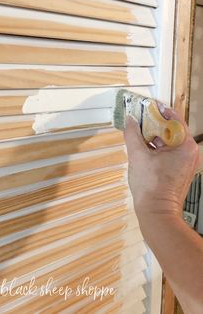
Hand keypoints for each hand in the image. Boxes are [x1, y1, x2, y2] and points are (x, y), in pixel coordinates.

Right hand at [124, 104, 199, 220]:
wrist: (156, 213)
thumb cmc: (152, 189)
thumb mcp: (137, 156)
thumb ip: (132, 134)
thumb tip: (130, 121)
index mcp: (185, 146)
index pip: (174, 118)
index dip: (159, 110)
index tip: (147, 106)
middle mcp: (189, 152)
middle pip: (171, 129)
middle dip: (154, 123)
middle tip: (139, 118)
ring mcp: (185, 162)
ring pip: (168, 140)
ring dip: (153, 135)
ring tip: (138, 132)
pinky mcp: (179, 169)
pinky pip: (168, 151)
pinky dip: (156, 147)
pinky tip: (142, 146)